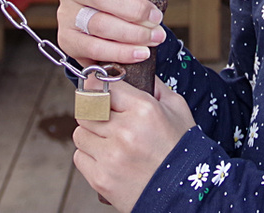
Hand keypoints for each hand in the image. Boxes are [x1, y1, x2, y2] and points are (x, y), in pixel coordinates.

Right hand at [56, 0, 184, 66]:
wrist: (119, 18)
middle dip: (132, 9)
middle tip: (156, 17)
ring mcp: (65, 14)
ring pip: (97, 24)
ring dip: (131, 33)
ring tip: (155, 36)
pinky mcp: (67, 40)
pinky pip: (93, 48)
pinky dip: (120, 52)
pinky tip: (141, 52)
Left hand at [73, 75, 196, 212]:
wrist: (184, 192)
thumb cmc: (181, 149)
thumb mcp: (176, 109)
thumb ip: (154, 87)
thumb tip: (137, 71)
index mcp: (143, 109)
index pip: (102, 86)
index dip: (98, 86)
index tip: (97, 88)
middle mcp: (124, 131)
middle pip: (85, 109)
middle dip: (93, 110)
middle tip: (104, 116)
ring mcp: (110, 156)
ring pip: (80, 133)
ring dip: (91, 134)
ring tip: (110, 140)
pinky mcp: (101, 178)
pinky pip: (80, 157)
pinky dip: (90, 156)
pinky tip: (108, 157)